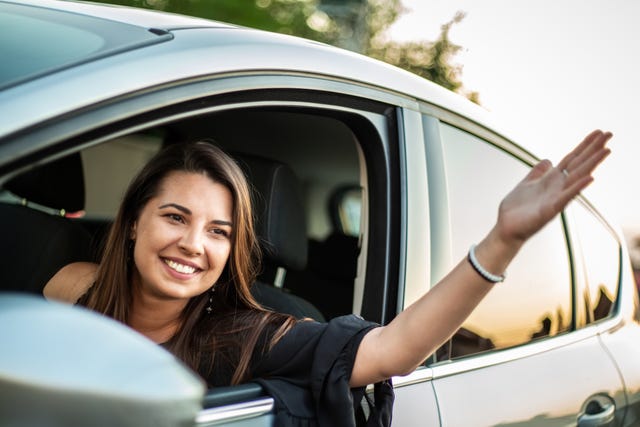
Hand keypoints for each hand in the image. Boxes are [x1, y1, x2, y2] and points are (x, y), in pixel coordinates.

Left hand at [496, 129, 611, 246]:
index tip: (598, 132)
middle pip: (579, 164)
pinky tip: (590, 177)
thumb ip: (537, 172)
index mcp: (551, 180)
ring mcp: (556, 198)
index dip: (584, 146)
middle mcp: (557, 187)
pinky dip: (577, 187)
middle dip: (593, 149)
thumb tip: (548, 160)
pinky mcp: (550, 210)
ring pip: (577, 177)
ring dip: (591, 164)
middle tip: (609, 134)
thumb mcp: (526, 184)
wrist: (506, 228)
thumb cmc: (516, 210)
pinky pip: (566, 197)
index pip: (571, 159)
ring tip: (606, 150)